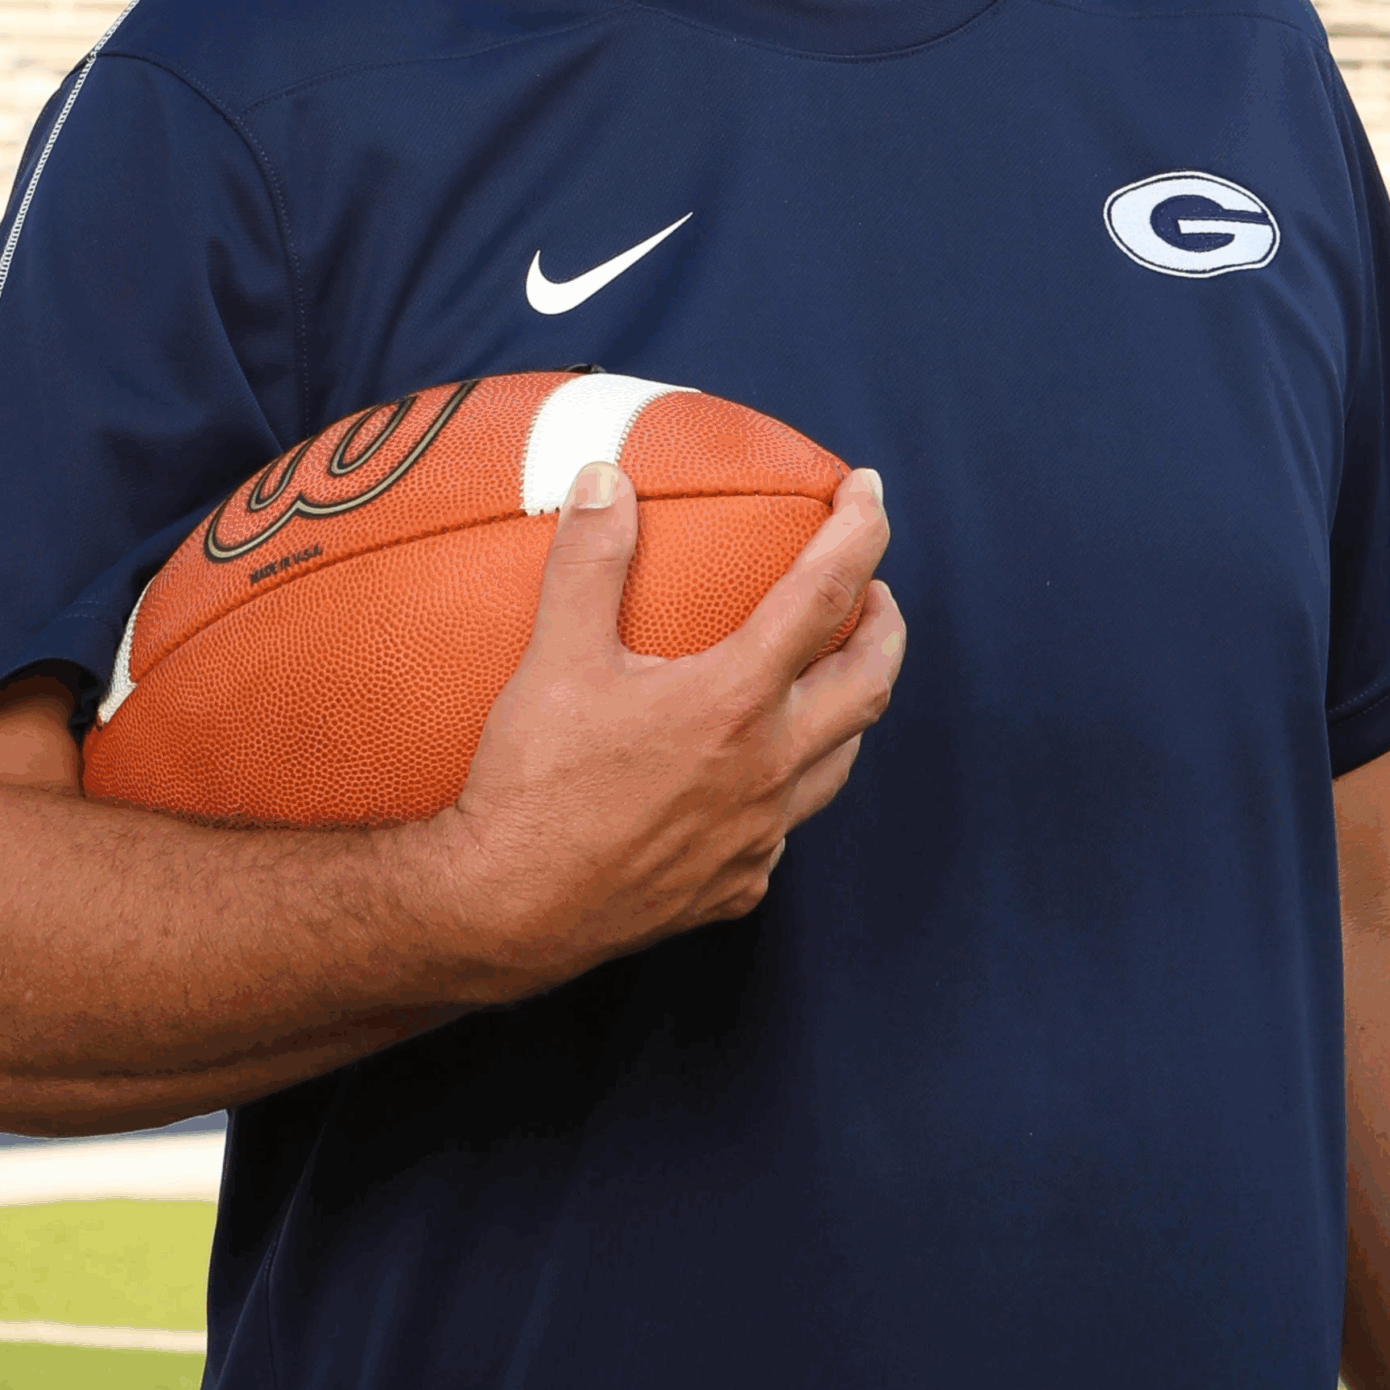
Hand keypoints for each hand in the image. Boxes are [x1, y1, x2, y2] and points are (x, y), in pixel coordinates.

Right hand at [436, 462, 901, 997]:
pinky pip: (785, 826)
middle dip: (883, 625)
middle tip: (870, 591)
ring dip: (849, 705)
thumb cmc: (532, 783)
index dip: (860, 532)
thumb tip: (605, 478)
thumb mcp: (554, 656)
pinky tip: (753, 773)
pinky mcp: (734, 887)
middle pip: (869, 683)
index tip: (869, 490)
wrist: (506, 911)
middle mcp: (767, 769)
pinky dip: (789, 782)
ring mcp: (758, 838)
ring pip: (840, 760)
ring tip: (827, 673)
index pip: (826, 594)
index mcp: (736, 701)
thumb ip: (589, 559)